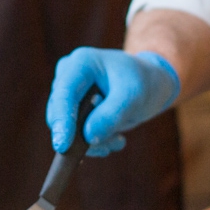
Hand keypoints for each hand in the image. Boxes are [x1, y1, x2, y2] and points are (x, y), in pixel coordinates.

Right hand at [47, 48, 180, 156]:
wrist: (149, 84)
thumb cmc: (142, 83)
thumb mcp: (134, 97)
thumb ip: (111, 115)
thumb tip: (88, 137)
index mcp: (81, 63)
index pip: (64, 93)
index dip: (62, 120)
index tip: (62, 145)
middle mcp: (68, 75)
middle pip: (60, 112)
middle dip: (83, 134)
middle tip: (115, 142)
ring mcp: (68, 92)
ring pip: (66, 127)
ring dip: (93, 141)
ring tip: (118, 140)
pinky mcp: (72, 109)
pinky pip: (73, 134)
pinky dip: (93, 142)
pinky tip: (114, 138)